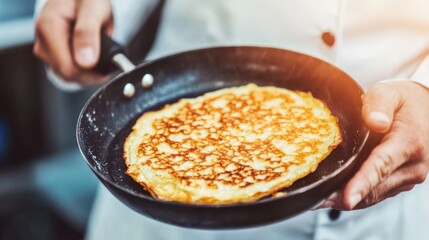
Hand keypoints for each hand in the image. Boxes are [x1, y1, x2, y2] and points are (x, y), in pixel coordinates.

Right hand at [34, 0, 112, 84]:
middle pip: (68, 75)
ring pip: (69, 77)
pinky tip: (93, 57)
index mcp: (48, 27)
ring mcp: (46, 51)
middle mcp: (43, 42)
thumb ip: (87, 34)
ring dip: (90, 72)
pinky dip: (85, 70)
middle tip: (108, 58)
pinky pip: (70, 73)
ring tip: (101, 54)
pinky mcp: (52, 57)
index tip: (109, 65)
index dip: (91, 72)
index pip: (67, 68)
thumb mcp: (92, 10)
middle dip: (92, 72)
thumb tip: (86, 62)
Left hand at [321, 81, 428, 209]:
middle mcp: (413, 166)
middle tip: (316, 200)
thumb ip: (379, 104)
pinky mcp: (402, 182)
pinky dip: (358, 196)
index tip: (347, 199)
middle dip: (344, 197)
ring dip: (348, 200)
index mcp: (408, 143)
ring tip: (320, 200)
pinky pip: (378, 194)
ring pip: (375, 196)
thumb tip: (375, 122)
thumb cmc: (404, 101)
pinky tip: (336, 195)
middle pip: (374, 188)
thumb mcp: (390, 92)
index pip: (381, 166)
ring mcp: (409, 177)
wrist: (427, 110)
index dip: (362, 184)